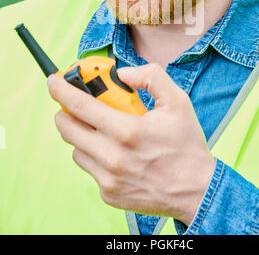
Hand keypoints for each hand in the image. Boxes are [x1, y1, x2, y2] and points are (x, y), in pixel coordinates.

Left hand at [48, 63, 215, 225]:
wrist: (197, 190)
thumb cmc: (186, 144)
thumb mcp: (177, 101)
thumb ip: (150, 77)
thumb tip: (123, 74)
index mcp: (127, 131)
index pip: (80, 106)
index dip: (61, 90)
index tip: (54, 81)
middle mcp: (112, 157)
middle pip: (67, 128)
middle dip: (65, 111)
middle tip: (75, 104)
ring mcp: (108, 178)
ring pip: (76, 148)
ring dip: (83, 134)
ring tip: (105, 130)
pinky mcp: (108, 193)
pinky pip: (89, 167)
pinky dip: (95, 155)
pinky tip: (116, 152)